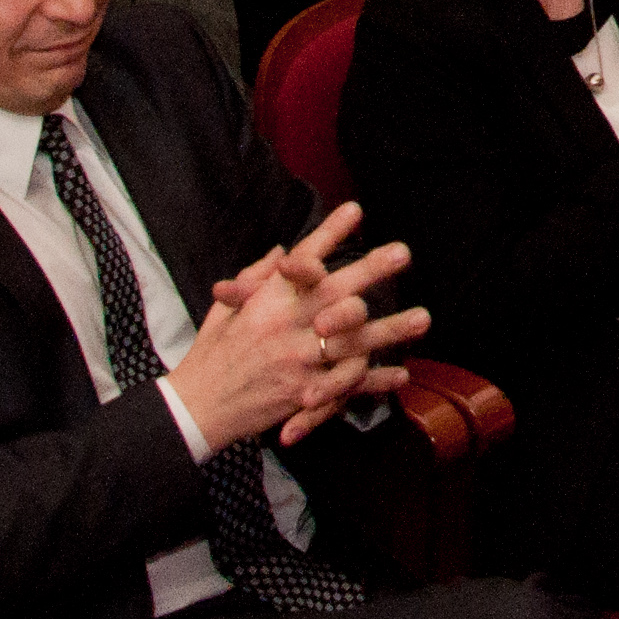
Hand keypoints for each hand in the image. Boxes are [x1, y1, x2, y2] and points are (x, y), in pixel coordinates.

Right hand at [175, 203, 425, 449]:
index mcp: (267, 302)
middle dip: (370, 269)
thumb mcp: (226, 309)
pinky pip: (347, 386)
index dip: (328, 233)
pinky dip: (375, 380)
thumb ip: (255, 278)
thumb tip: (284, 250)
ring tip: (422, 317)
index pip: (301, 260)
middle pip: (336, 291)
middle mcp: (286, 326)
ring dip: (390, 328)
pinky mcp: (304, 393)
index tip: (355, 210)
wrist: (196, 407)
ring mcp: (298, 360)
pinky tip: (400, 374)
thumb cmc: (211, 354)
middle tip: (402, 252)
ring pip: (353, 340)